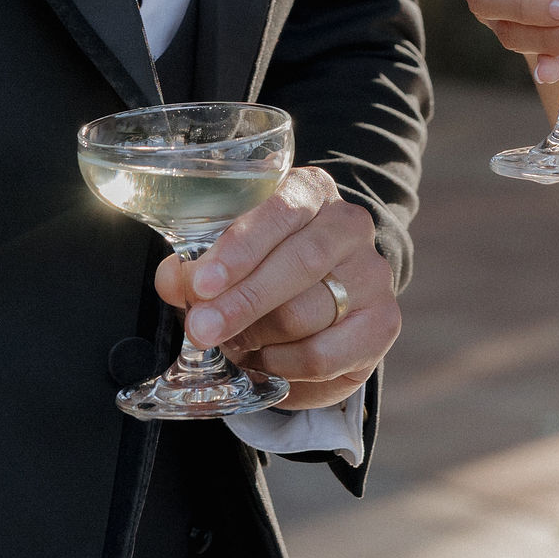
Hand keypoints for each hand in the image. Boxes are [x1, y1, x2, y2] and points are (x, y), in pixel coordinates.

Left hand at [155, 166, 400, 410]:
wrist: (321, 294)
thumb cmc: (263, 265)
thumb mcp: (228, 254)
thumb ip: (198, 265)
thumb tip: (175, 280)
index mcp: (312, 191)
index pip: (281, 212)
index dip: (240, 248)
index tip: (201, 283)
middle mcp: (351, 226)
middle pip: (299, 264)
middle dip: (242, 301)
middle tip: (201, 329)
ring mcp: (373, 275)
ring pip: (306, 314)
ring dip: (257, 337)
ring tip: (233, 343)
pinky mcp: (383, 323)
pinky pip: (324, 356)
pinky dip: (283, 366)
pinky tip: (264, 361)